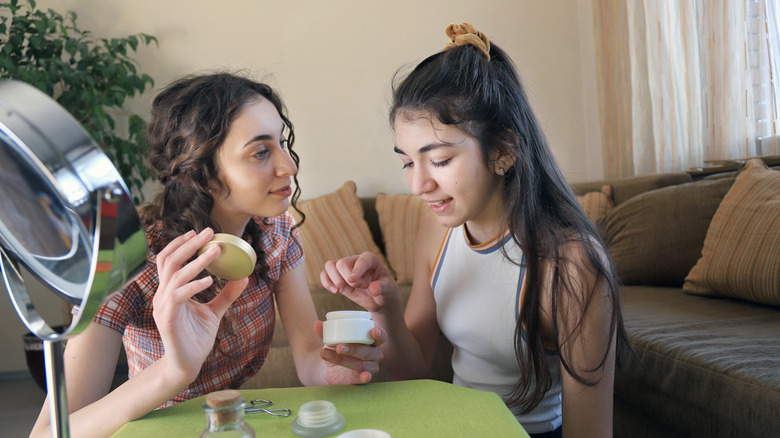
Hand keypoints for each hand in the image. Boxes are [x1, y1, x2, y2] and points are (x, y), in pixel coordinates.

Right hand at [152, 228, 247, 381]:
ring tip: (215, 251)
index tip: (199, 233)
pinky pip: (177, 297)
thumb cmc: (196, 338)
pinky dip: (194, 286)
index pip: (168, 260)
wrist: (187, 365)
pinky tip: (210, 281)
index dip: (181, 244)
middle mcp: (163, 296)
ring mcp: (163, 307)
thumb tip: (244, 277)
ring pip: (175, 276)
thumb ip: (226, 295)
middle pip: (169, 261)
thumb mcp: (215, 312)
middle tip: (208, 232)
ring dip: (196, 262)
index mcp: (170, 291)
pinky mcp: (168, 319)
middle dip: (189, 245)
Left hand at [313, 321, 385, 384]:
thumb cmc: (337, 348)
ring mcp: (370, 367)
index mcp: (371, 341)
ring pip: (361, 364)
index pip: (381, 337)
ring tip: (329, 355)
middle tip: (339, 346)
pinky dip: (365, 377)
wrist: (329, 367)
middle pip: (368, 351)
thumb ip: (325, 332)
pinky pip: (365, 377)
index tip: (373, 331)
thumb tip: (317, 323)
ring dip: (345, 360)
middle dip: (353, 349)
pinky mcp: (363, 378)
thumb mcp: (331, 339)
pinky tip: (364, 376)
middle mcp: (374, 354)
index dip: (379, 334)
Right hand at [320, 252, 399, 311]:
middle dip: (347, 279)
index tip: (354, 282)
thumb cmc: (386, 291)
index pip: (360, 260)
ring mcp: (345, 268)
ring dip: (337, 281)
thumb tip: (374, 289)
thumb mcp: (388, 289)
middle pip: (342, 263)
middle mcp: (356, 260)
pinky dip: (326, 283)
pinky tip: (335, 291)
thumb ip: (382, 288)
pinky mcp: (337, 277)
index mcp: (370, 259)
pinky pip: (324, 274)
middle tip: (359, 288)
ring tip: (349, 290)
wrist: (379, 299)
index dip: (356, 271)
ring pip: (330, 266)